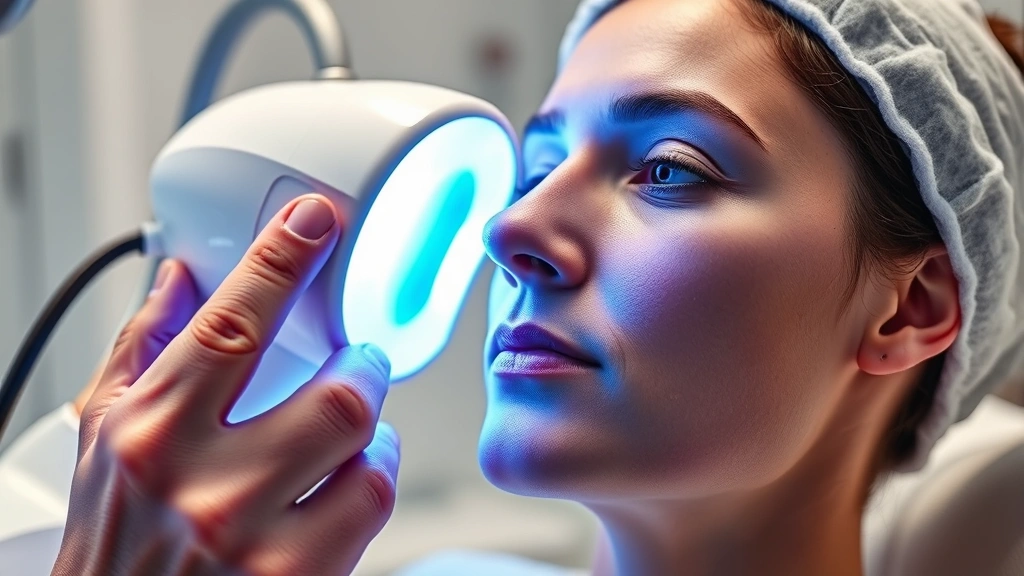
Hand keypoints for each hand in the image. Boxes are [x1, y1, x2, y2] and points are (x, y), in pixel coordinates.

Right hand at [54, 195, 398, 574]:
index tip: (314, 222)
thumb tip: (178, 276)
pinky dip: (375, 478)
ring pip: (367, 452)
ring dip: (376, 428)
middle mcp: (202, 486)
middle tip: (359, 359)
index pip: (231, 325)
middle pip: (335, 396)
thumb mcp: (102, 438)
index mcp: (150, 433)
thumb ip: (142, 349)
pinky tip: (353, 477)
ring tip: (357, 427)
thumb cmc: (113, 539)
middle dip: (362, 366)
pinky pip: (372, 507)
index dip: (281, 262)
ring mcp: (254, 541)